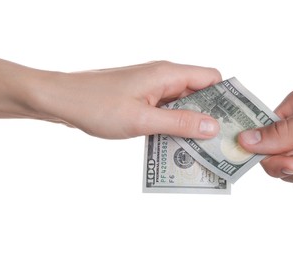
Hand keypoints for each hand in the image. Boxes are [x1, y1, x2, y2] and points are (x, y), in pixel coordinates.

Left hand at [36, 61, 221, 138]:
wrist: (59, 99)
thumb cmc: (96, 105)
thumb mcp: (141, 119)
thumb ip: (179, 122)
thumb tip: (213, 126)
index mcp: (167, 74)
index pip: (211, 79)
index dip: (226, 98)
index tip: (234, 122)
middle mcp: (163, 77)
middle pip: (200, 93)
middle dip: (210, 117)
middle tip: (218, 143)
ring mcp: (151, 88)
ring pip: (183, 104)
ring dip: (190, 124)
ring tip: (200, 148)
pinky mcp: (141, 98)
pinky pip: (166, 110)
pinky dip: (173, 125)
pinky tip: (174, 144)